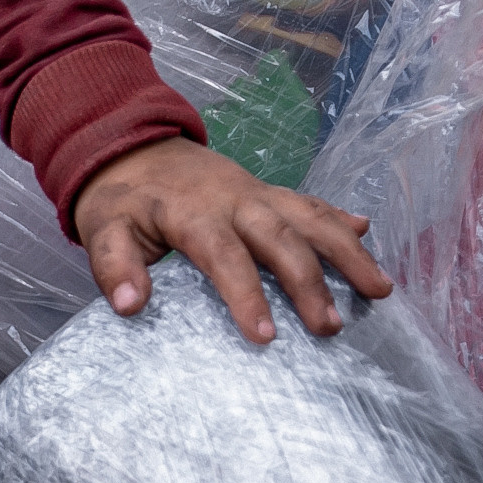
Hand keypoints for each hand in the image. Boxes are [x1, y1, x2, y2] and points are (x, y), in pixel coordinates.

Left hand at [74, 137, 392, 343]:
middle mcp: (235, 200)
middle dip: (309, 282)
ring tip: (380, 289)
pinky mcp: (269, 191)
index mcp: (193, 213)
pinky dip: (340, 216)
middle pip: (280, 238)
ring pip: (310, 217)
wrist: (131, 145)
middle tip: (331, 328)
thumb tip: (129, 305)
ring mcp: (258, 193)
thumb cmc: (121, 199)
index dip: (246, 295)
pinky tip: (367, 232)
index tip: (265, 337)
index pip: (224, 256)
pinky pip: (310, 202)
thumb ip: (114, 265)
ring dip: (347, 251)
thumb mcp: (102, 228)